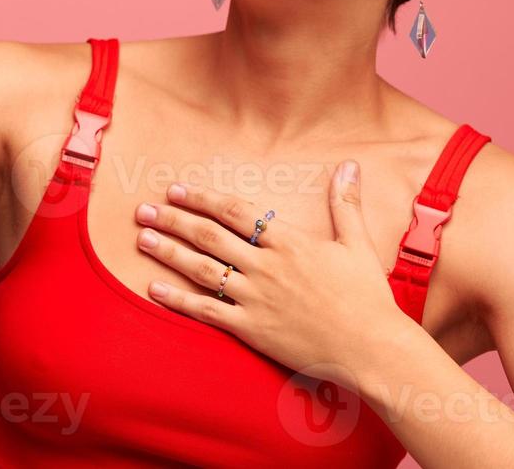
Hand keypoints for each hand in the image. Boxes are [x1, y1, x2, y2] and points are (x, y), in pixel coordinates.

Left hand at [135, 160, 406, 391]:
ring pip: (202, 269)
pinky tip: (153, 288)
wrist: (371, 348)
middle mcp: (266, 266)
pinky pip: (207, 311)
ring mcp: (256, 298)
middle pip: (209, 236)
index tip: (177, 189)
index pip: (234, 212)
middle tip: (143, 209)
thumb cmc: (367, 297)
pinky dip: (178, 299)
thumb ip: (345, 204)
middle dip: (174, 219)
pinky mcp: (251, 329)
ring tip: (142, 238)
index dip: (202, 199)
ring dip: (169, 252)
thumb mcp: (357, 243)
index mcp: (289, 242)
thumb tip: (350, 165)